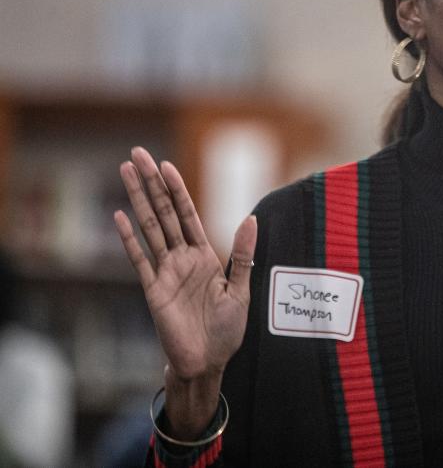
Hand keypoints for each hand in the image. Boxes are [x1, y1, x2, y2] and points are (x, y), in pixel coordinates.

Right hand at [114, 147, 256, 435]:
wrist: (209, 363)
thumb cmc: (226, 330)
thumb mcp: (241, 289)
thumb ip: (242, 255)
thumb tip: (251, 219)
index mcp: (204, 256)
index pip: (187, 214)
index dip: (177, 189)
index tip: (166, 164)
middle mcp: (182, 259)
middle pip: (163, 213)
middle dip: (152, 183)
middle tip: (137, 153)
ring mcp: (165, 273)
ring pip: (149, 228)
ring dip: (137, 199)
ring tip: (125, 172)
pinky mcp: (153, 291)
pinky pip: (139, 260)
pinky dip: (129, 239)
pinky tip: (119, 216)